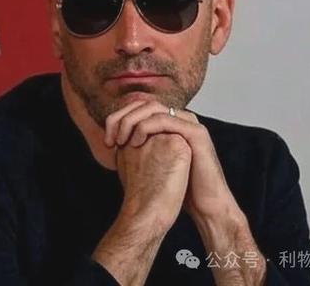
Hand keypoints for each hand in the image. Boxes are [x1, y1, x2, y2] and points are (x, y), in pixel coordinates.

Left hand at [105, 101, 266, 284]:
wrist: (204, 205)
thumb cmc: (178, 188)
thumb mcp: (151, 164)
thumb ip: (137, 149)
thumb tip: (112, 143)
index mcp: (169, 123)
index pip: (139, 108)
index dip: (118, 119)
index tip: (105, 141)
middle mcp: (180, 118)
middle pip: (144, 103)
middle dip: (121, 118)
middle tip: (109, 139)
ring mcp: (189, 123)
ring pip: (153, 108)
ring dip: (131, 121)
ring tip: (120, 141)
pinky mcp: (196, 132)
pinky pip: (166, 119)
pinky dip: (146, 127)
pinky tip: (135, 142)